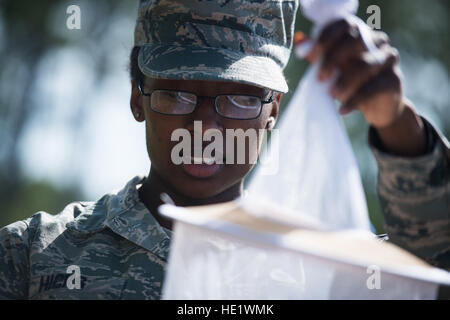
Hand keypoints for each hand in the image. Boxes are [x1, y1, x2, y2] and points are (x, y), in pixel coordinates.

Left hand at [296, 19, 426, 155]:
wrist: (379, 108)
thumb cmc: (352, 83)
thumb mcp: (333, 70)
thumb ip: (317, 56)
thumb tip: (299, 41)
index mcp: (361, 34)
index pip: (345, 24)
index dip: (326, 37)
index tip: (310, 54)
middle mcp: (378, 42)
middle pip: (356, 40)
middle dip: (333, 59)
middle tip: (320, 78)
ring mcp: (388, 59)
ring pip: (366, 65)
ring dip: (345, 81)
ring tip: (332, 94)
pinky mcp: (394, 80)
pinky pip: (373, 88)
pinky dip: (355, 100)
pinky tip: (343, 110)